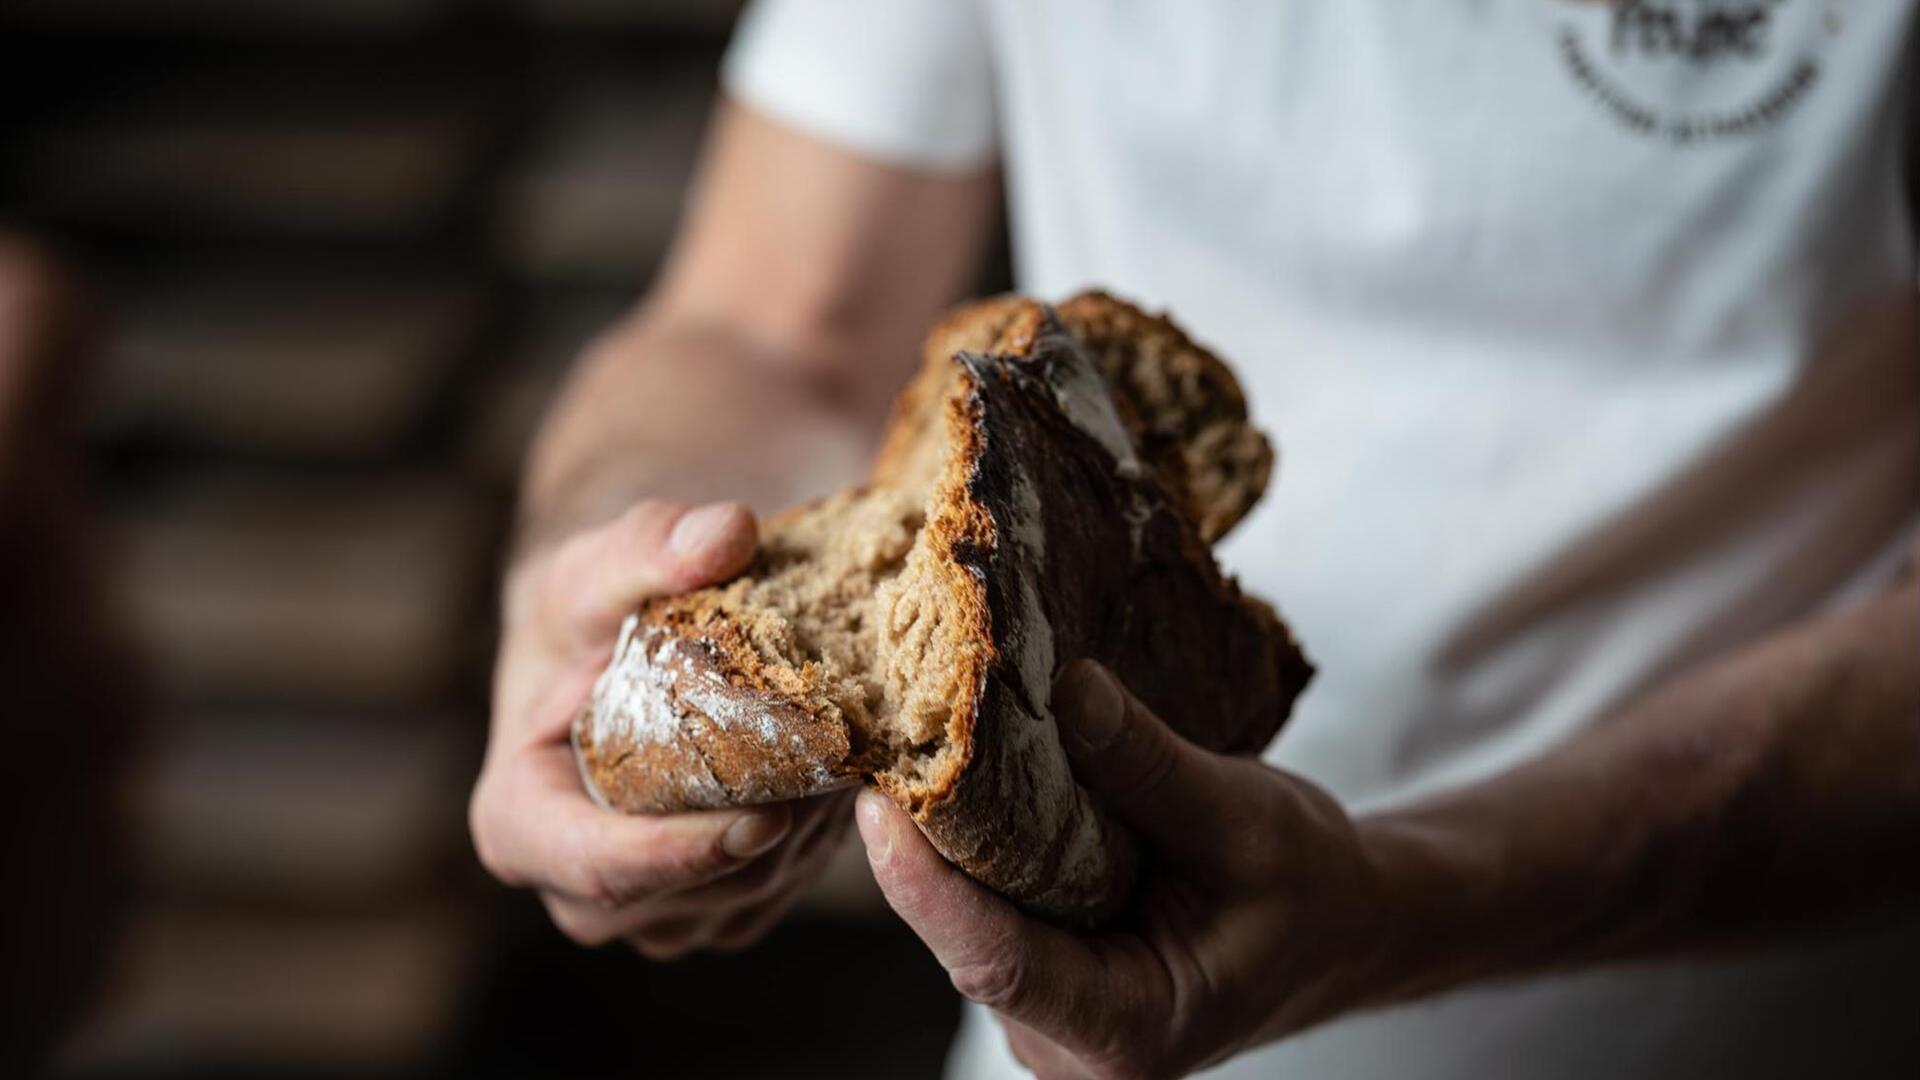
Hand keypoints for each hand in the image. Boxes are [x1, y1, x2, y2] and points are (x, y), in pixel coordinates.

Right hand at [471, 498, 851, 958]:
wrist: (624, 642)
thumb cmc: (594, 608)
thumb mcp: (602, 563)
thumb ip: (650, 543)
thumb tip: (727, 532)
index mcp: (519, 821)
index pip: (594, 868)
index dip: (677, 857)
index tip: (762, 820)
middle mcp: (573, 885)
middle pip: (676, 899)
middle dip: (758, 848)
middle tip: (830, 776)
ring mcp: (645, 907)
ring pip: (733, 906)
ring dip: (797, 847)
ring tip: (836, 766)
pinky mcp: (706, 907)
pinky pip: (768, 900)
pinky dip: (811, 851)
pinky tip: (832, 785)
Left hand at [856, 661, 1392, 1078]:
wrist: (1344, 922)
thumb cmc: (1311, 888)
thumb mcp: (1246, 817)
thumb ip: (1150, 766)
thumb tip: (1069, 689)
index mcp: (1130, 1030)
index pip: (997, 963)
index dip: (925, 888)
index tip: (877, 807)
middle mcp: (1072, 1043)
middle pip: (967, 938)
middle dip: (924, 844)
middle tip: (890, 735)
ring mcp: (1051, 1015)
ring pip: (971, 919)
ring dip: (946, 838)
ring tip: (921, 738)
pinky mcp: (1044, 970)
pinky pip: (990, 904)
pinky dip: (978, 842)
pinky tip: (962, 776)